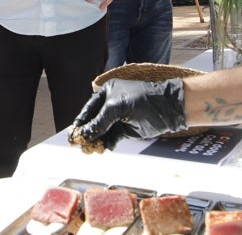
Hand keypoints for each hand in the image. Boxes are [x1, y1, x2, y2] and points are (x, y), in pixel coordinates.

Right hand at [71, 78, 187, 149]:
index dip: (81, 121)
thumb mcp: (117, 108)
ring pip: (102, 131)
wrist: (168, 108)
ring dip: (95, 140)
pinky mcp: (126, 130)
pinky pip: (111, 138)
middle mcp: (111, 104)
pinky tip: (101, 148)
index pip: (89, 108)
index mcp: (107, 92)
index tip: (73, 133)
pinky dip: (106, 144)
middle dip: (87, 133)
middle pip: (94, 121)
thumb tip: (84, 135)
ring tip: (89, 149)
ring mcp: (119, 118)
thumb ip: (99, 122)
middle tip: (77, 144)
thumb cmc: (144, 100)